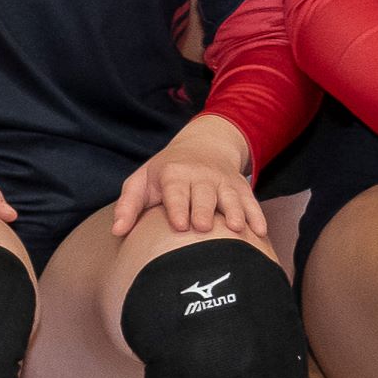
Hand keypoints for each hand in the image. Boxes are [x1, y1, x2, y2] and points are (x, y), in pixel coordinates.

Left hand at [111, 115, 267, 245]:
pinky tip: (260, 231)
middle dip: (205, 211)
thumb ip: (128, 205)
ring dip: (234, 212)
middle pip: (204, 195)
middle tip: (204, 228)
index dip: (179, 207)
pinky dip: (256, 215)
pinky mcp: (240, 188)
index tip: (180, 225)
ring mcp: (223, 182)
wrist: (203, 146)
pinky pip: (251, 201)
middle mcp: (201, 177)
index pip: (176, 191)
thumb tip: (117, 231)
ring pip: (230, 197)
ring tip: (235, 228)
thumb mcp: (142, 181)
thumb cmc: (165, 173)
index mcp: (174, 175)